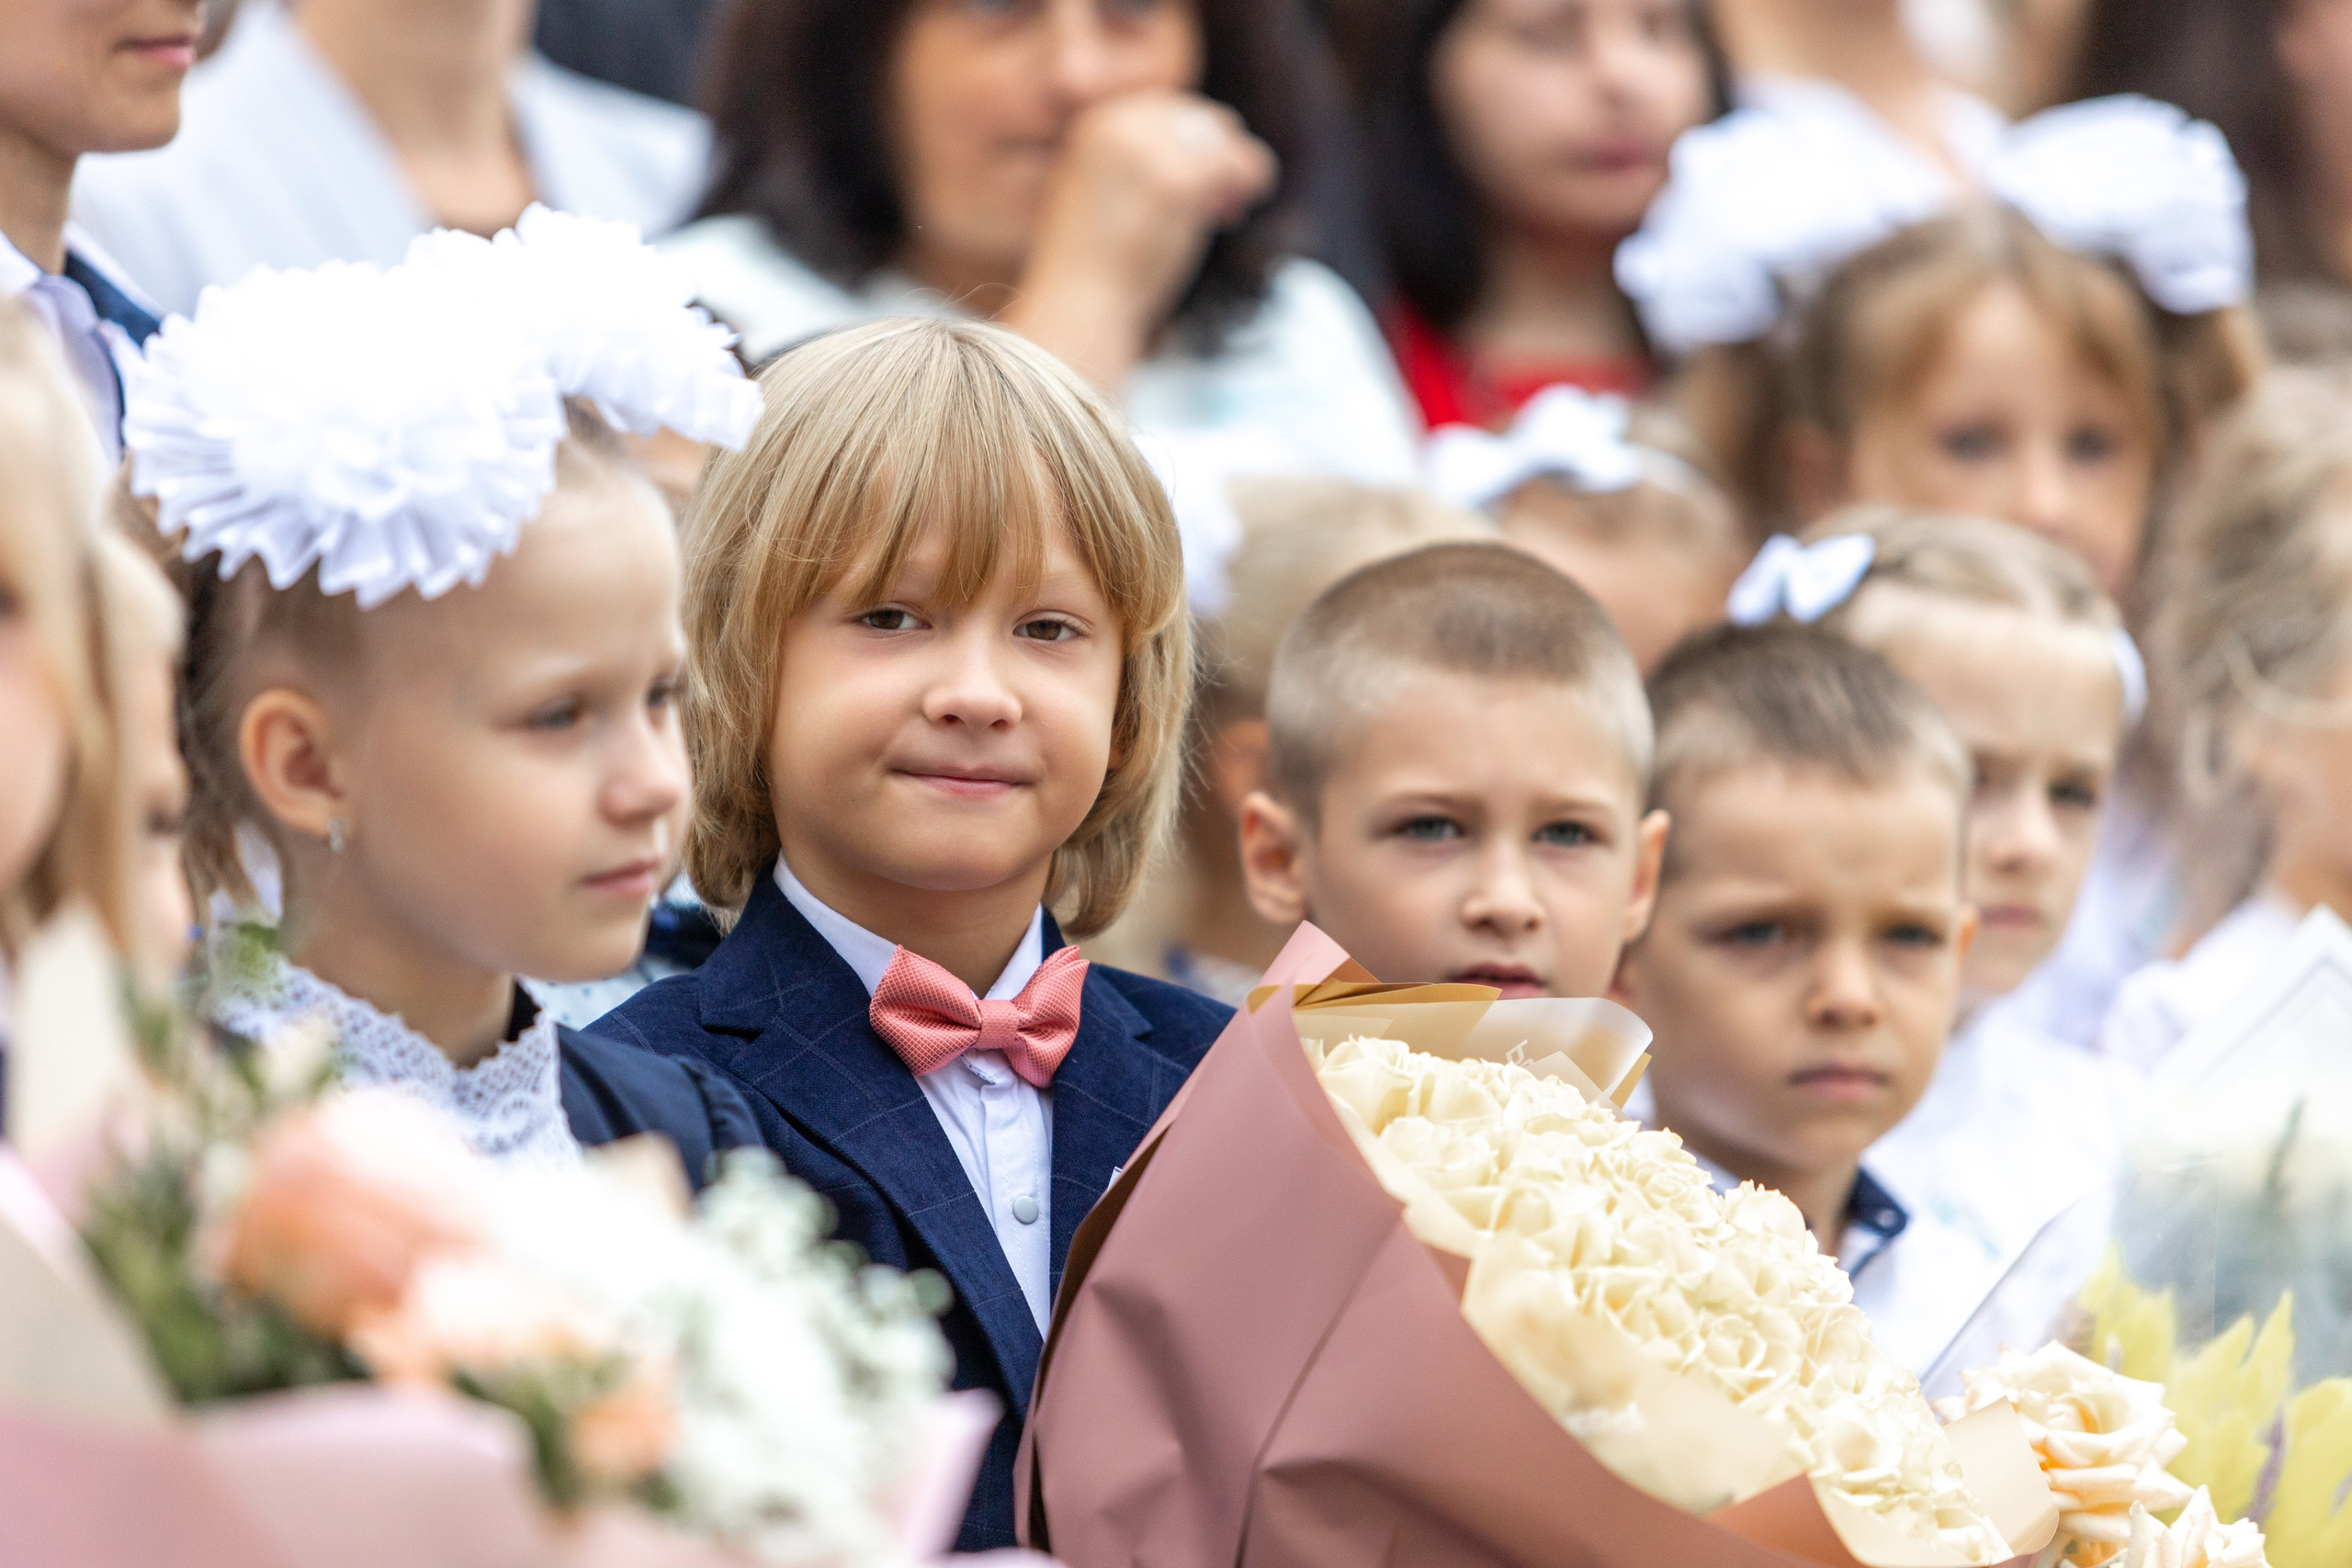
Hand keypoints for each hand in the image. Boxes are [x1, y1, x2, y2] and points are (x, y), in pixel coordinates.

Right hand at [1003, 91, 1277, 391]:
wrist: (1077, 308)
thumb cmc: (1090, 269)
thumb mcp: (1098, 197)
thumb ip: (1132, 165)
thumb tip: (1192, 151)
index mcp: (1097, 125)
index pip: (1166, 110)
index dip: (1192, 142)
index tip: (1200, 182)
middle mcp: (1120, 124)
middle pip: (1199, 118)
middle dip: (1217, 154)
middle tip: (1221, 202)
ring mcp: (1150, 151)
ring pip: (1223, 136)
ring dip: (1235, 169)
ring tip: (1229, 209)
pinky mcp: (1178, 182)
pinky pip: (1238, 162)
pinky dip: (1251, 180)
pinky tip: (1240, 207)